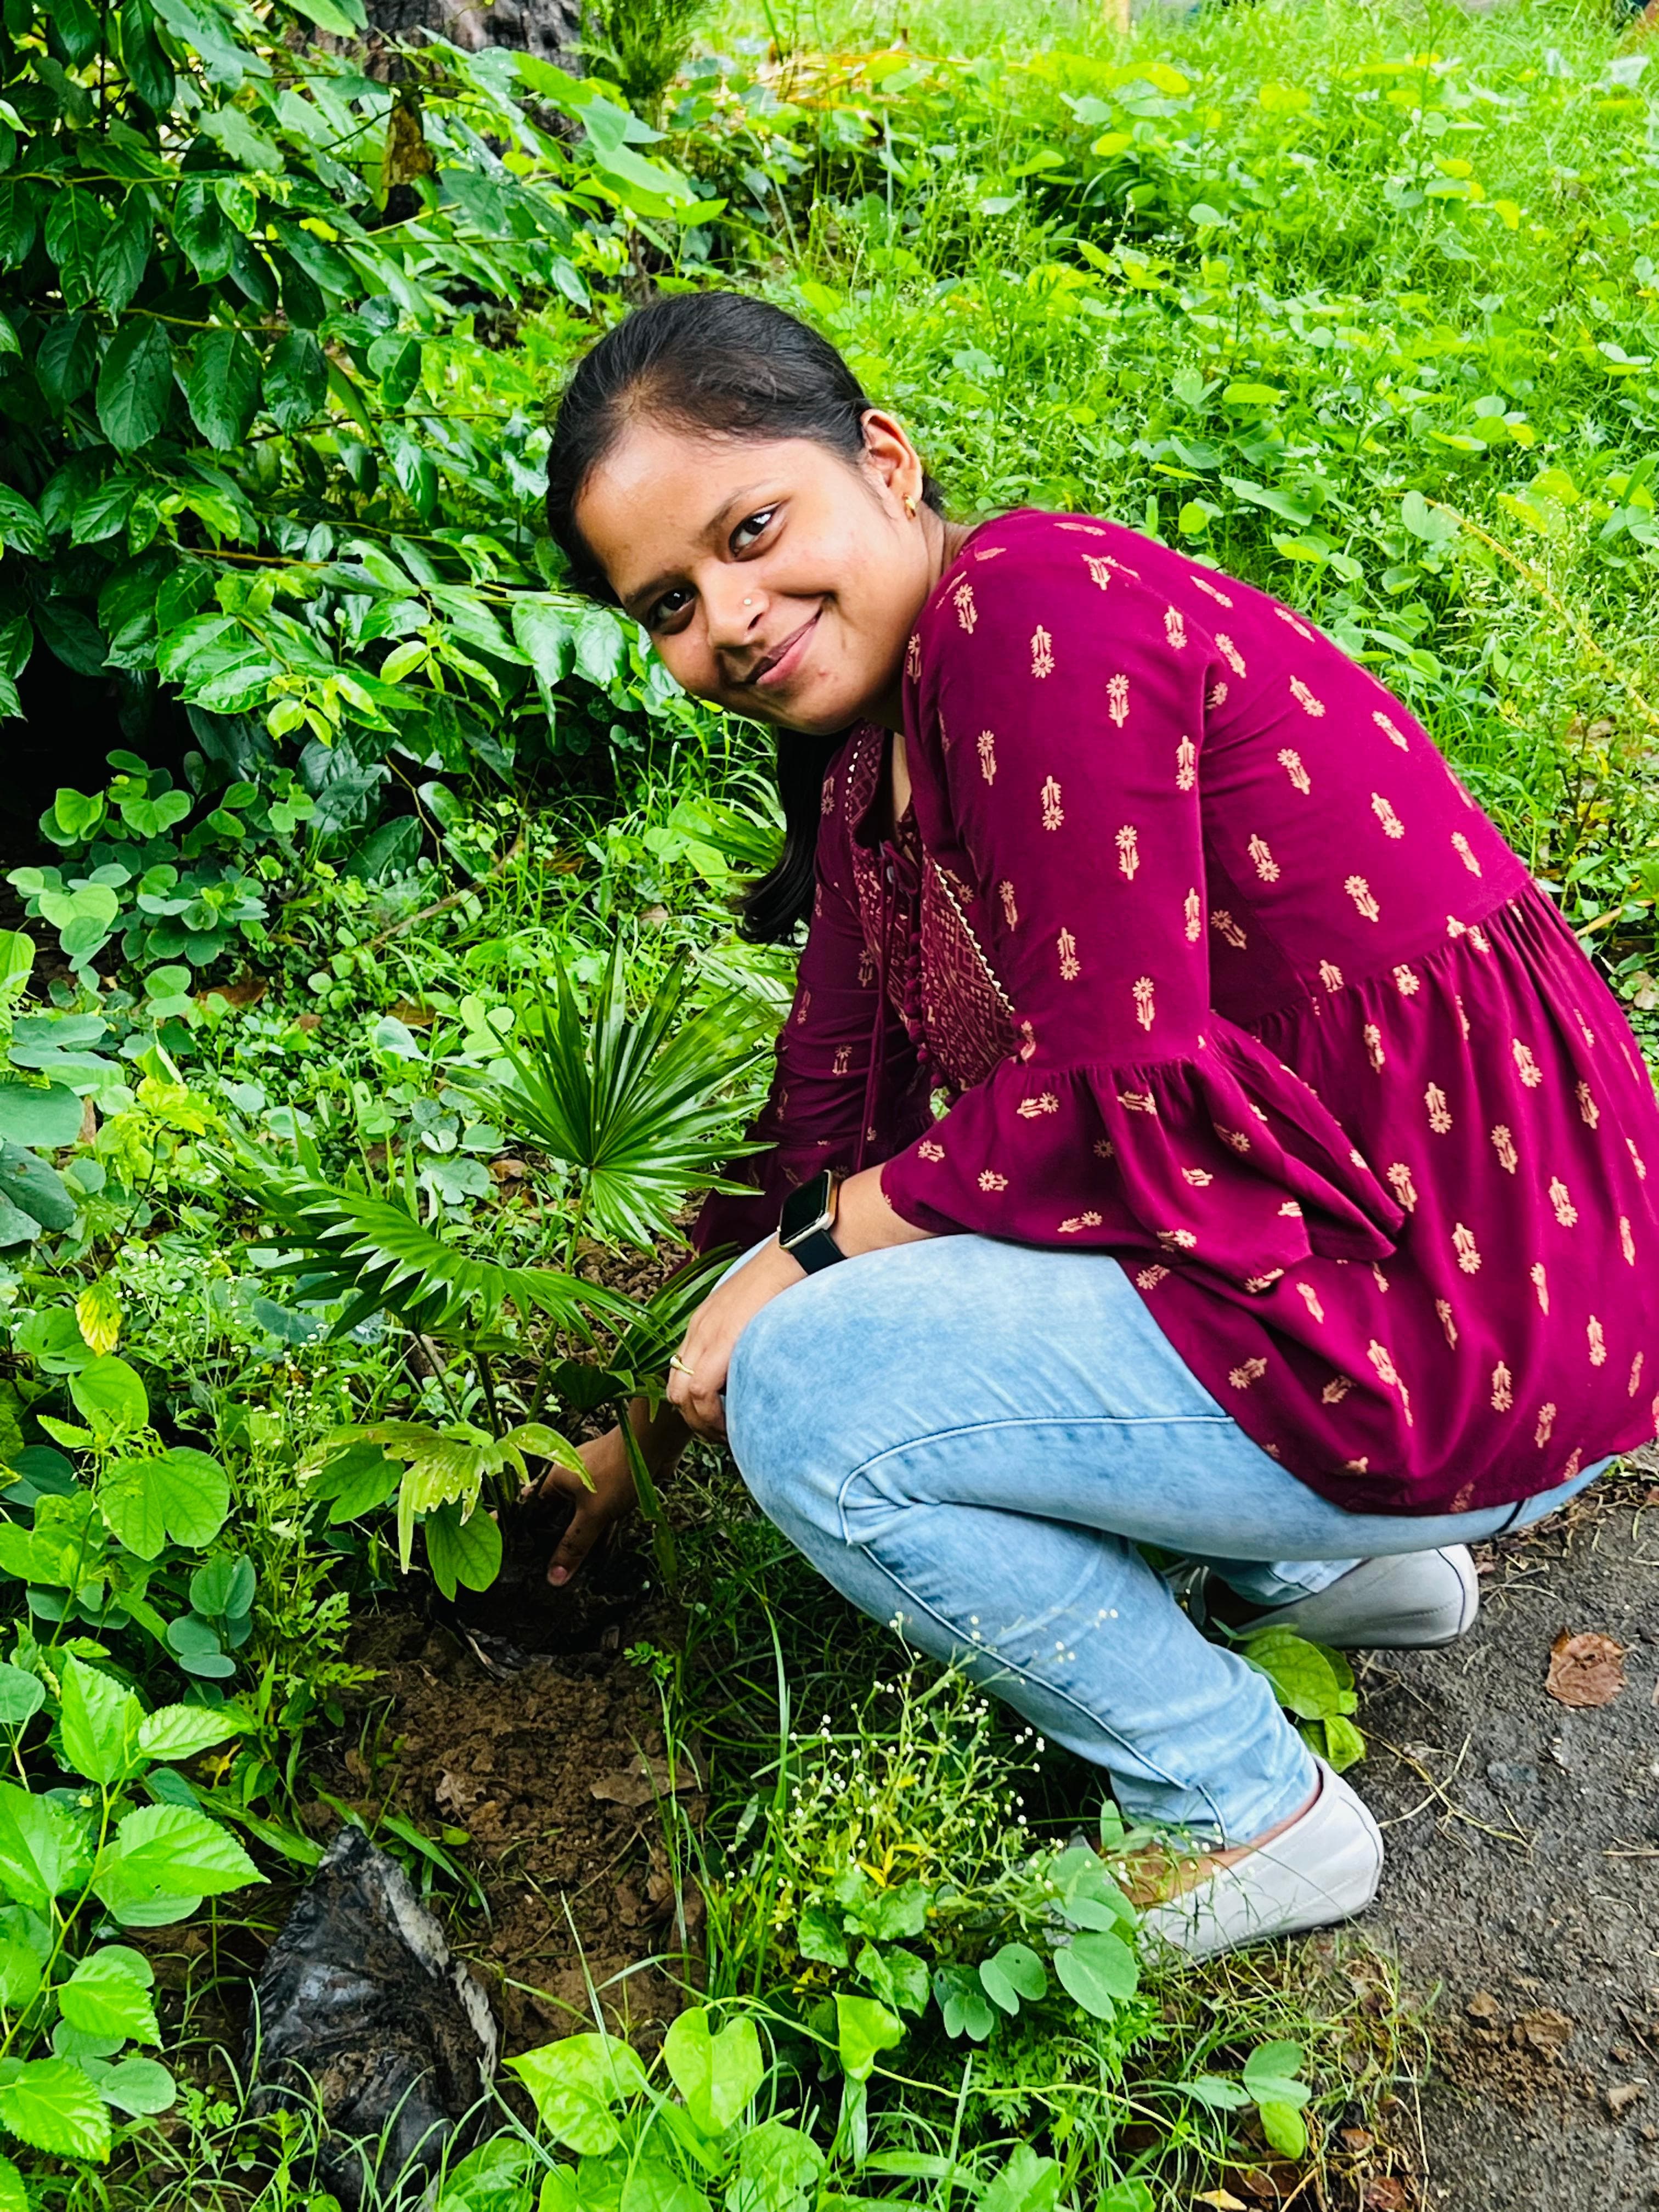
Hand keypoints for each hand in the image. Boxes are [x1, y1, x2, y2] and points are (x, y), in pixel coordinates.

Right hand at [533, 1399, 684, 1585]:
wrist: (653, 1442)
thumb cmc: (616, 1471)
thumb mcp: (592, 1514)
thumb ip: (574, 1545)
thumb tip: (553, 1578)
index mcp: (555, 1479)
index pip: (531, 1509)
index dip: (523, 1531)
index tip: (515, 1555)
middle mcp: (571, 1478)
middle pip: (556, 1515)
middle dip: (554, 1540)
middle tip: (544, 1571)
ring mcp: (593, 1481)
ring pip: (581, 1515)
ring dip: (580, 1537)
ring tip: (571, 1569)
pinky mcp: (614, 1486)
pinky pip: (602, 1513)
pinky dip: (601, 1531)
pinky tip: (602, 1554)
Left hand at [667, 1238, 804, 1438]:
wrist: (796, 1254)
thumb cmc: (791, 1281)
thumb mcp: (762, 1311)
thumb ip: (752, 1335)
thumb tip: (763, 1361)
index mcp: (706, 1322)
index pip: (684, 1372)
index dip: (697, 1403)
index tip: (722, 1419)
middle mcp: (698, 1330)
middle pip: (675, 1390)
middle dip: (695, 1420)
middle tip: (724, 1434)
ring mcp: (705, 1335)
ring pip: (681, 1396)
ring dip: (702, 1423)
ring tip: (730, 1434)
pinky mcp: (719, 1342)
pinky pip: (700, 1392)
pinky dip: (712, 1416)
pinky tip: (735, 1424)